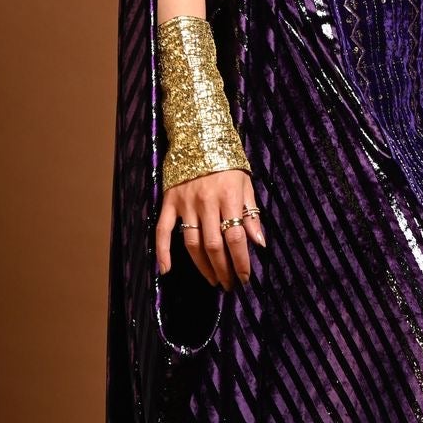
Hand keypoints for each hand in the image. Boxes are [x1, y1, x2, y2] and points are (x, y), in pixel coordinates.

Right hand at [155, 168, 265, 290]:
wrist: (198, 137)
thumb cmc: (227, 163)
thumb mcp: (246, 184)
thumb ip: (252, 213)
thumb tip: (259, 242)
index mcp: (229, 197)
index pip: (236, 237)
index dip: (241, 260)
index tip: (245, 277)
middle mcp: (206, 202)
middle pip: (214, 245)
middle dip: (224, 269)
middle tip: (230, 284)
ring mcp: (185, 203)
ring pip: (192, 243)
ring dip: (203, 266)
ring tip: (213, 280)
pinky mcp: (169, 202)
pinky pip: (163, 231)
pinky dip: (163, 251)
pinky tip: (166, 270)